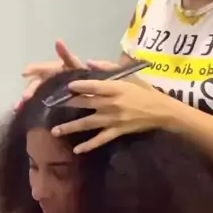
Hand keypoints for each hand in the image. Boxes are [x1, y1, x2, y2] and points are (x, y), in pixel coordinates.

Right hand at [16, 40, 83, 107]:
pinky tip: (20, 112)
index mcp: (53, 69)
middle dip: (29, 89)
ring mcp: (47, 91)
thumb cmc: (83, 76)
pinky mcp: (47, 102)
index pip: (40, 68)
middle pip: (35, 83)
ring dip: (24, 100)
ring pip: (33, 94)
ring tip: (17, 107)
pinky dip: (27, 108)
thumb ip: (66, 55)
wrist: (90, 92)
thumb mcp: (75, 65)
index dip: (33, 69)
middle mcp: (47, 79)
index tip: (24, 72)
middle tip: (25, 97)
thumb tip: (58, 41)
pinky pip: (36, 104)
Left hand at [52, 77, 170, 152]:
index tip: (65, 86)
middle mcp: (112, 104)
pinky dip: (89, 145)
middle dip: (68, 104)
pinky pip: (100, 139)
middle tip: (51, 106)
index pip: (94, 86)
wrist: (161, 111)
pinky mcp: (117, 131)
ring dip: (70, 127)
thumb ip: (108, 67)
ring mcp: (113, 119)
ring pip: (88, 123)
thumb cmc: (144, 90)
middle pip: (86, 103)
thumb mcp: (129, 75)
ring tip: (55, 131)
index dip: (79, 86)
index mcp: (116, 88)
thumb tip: (88, 62)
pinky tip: (76, 149)